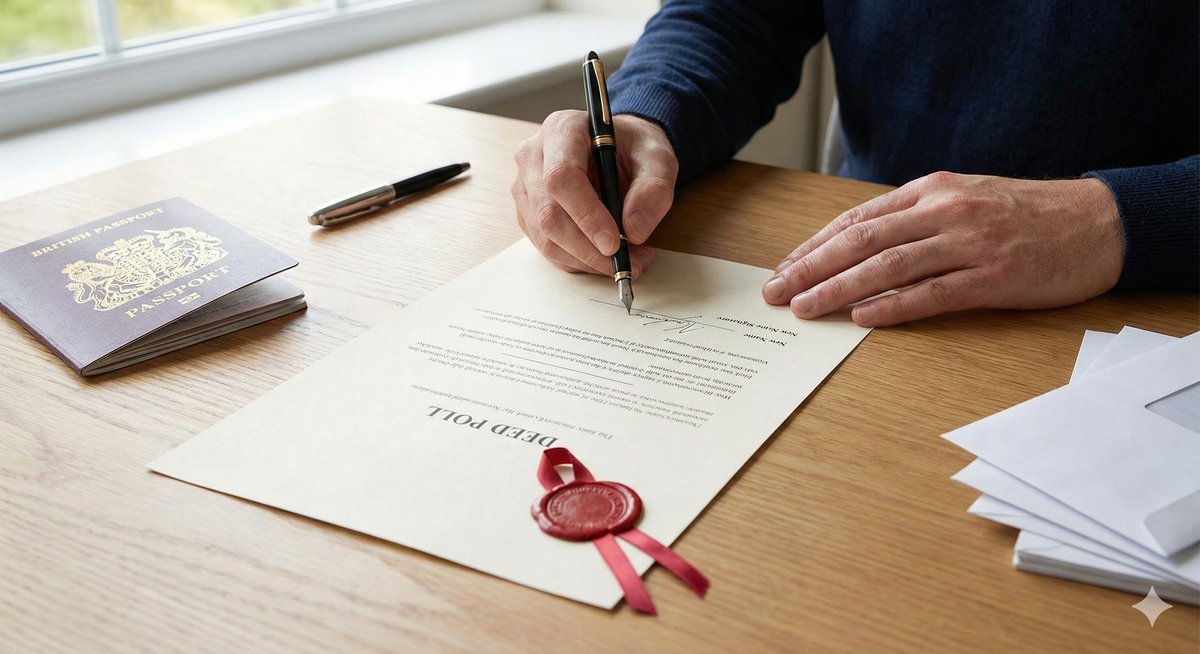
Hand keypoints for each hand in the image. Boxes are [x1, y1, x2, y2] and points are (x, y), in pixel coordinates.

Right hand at [511, 111, 678, 276]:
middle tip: (628, 262)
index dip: (585, 214)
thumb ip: (653, 189)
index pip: (560, 177)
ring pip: (546, 237)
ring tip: (627, 260)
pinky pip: (548, 248)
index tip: (614, 243)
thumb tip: (634, 230)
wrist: (618, 151)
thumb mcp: (657, 158)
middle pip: (548, 214)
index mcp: (561, 130)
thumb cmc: (633, 148)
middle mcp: (533, 157)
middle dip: (589, 248)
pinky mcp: (528, 214)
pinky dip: (579, 261)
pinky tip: (606, 258)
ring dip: (586, 259)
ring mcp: (526, 188)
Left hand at [762, 172, 1124, 325]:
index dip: (815, 246)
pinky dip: (894, 307)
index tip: (784, 268)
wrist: (1098, 222)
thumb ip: (916, 217)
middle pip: (862, 242)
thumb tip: (860, 244)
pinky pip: (933, 294)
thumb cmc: (1026, 213)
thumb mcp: (965, 198)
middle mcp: (945, 212)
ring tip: (805, 308)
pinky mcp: (993, 278)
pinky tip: (862, 318)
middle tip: (776, 292)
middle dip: (811, 267)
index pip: (858, 220)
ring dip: (838, 289)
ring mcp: (969, 244)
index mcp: (932, 191)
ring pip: (888, 268)